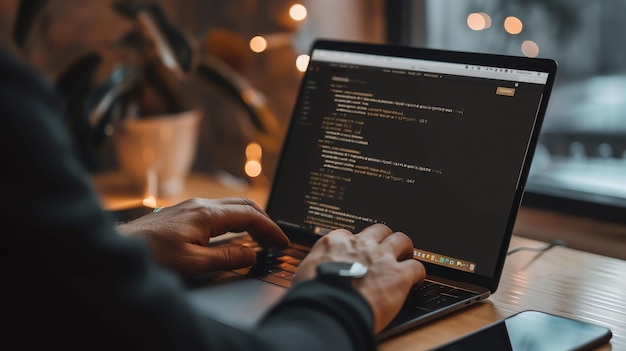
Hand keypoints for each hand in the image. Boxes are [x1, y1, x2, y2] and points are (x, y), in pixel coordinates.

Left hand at [116, 197, 288, 275]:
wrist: (119, 246)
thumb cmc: (150, 254)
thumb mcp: (192, 262)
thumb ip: (226, 258)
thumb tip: (251, 254)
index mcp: (207, 214)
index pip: (250, 216)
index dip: (270, 229)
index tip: (282, 242)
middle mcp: (201, 204)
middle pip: (244, 205)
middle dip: (265, 221)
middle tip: (276, 239)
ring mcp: (192, 206)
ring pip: (232, 207)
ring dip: (250, 220)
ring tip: (260, 238)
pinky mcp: (185, 212)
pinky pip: (219, 211)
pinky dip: (235, 221)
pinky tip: (234, 235)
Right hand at [293, 224, 425, 332]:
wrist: (329, 309)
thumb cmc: (314, 295)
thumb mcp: (306, 273)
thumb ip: (316, 268)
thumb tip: (311, 276)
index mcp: (336, 242)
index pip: (349, 234)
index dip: (355, 245)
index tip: (356, 253)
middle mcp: (361, 245)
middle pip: (379, 230)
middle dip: (384, 238)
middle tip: (385, 250)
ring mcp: (382, 258)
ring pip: (402, 239)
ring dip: (404, 248)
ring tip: (405, 257)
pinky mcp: (399, 276)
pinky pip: (417, 267)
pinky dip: (418, 273)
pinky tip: (416, 281)